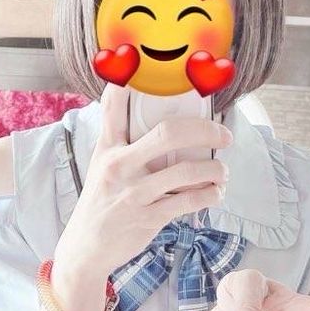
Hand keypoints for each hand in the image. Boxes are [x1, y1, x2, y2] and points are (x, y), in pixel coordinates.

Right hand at [54, 83, 232, 281]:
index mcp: (108, 148)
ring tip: (222, 171)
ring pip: (187, 172)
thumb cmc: (100, 202)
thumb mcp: (101, 165)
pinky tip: (215, 193)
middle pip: (168, 134)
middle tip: (224, 134)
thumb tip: (143, 108)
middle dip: (205, 130)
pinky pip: (189, 201)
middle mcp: (119, 167)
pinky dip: (210, 195)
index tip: (140, 61)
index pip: (115, 107)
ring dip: (215, 169)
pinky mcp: (148, 218)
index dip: (128, 82)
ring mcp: (134, 194)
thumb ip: (121, 137)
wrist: (85, 248)